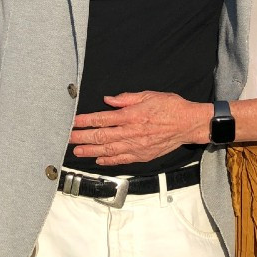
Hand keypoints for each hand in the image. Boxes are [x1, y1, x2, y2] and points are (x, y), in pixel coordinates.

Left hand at [69, 91, 208, 164]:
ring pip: (109, 150)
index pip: (103, 119)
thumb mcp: (149, 95)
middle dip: (82, 137)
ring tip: (77, 151)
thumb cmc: (171, 107)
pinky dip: (109, 160)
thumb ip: (127, 98)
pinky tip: (98, 159)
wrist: (189, 124)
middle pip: (102, 136)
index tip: (73, 122)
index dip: (85, 121)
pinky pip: (122, 159)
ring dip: (91, 150)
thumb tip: (108, 100)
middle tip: (67, 138)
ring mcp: (137, 146)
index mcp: (132, 115)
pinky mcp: (143, 155)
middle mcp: (132, 132)